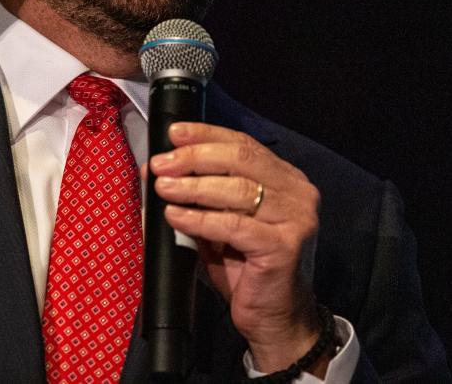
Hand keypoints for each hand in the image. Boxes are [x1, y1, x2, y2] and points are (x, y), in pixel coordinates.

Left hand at [150, 122, 327, 373]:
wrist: (274, 318)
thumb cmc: (244, 267)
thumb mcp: (216, 222)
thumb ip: (194, 194)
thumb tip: (153, 169)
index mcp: (285, 179)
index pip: (243, 143)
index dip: (206, 134)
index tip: (174, 133)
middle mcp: (297, 193)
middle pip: (240, 159)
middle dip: (193, 158)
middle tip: (160, 165)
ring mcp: (295, 219)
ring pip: (237, 189)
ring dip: (193, 186)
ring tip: (163, 188)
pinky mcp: (284, 247)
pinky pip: (234, 225)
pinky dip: (200, 219)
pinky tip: (175, 216)